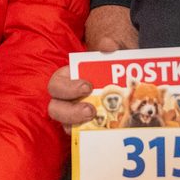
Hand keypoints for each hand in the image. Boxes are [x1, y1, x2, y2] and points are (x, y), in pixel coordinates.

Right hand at [48, 4, 138, 125]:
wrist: (124, 74)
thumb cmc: (112, 61)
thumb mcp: (113, 50)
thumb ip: (110, 45)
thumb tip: (108, 45)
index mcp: (68, 78)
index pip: (56, 84)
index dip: (68, 88)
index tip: (87, 87)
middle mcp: (66, 98)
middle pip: (56, 108)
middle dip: (71, 112)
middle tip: (91, 110)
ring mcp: (75, 114)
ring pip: (66, 124)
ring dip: (78, 125)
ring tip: (96, 122)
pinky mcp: (87, 127)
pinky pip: (82, 134)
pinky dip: (90, 135)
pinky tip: (105, 135)